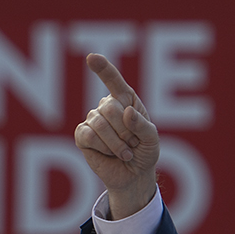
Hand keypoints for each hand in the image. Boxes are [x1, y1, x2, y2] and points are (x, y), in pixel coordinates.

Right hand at [73, 53, 159, 218]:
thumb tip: (126, 112)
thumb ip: (143, 125)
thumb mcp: (152, 139)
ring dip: (116, 144)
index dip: (103, 68)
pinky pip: (88, 136)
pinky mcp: (82, 136)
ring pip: (99, 124)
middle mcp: (106, 106)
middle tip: (132, 143)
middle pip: (109, 107)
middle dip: (125, 131)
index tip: (92, 58)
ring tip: (124, 152)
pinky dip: (103, 148)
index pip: (113, 80)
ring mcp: (92, 120)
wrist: (134, 175)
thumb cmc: (144, 152)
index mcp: (125, 99)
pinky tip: (109, 154)